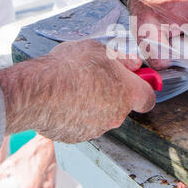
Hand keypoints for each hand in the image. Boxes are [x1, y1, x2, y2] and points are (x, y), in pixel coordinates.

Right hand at [0, 39, 154, 142]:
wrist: (39, 91)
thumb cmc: (71, 67)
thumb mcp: (100, 50)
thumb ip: (122, 58)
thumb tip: (133, 63)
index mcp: (128, 94)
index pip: (148, 98)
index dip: (142, 88)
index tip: (135, 80)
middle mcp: (117, 116)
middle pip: (121, 105)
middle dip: (112, 93)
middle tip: (94, 77)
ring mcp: (97, 129)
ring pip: (101, 115)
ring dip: (92, 104)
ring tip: (73, 87)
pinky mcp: (77, 137)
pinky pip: (81, 124)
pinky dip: (75, 115)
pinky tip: (62, 100)